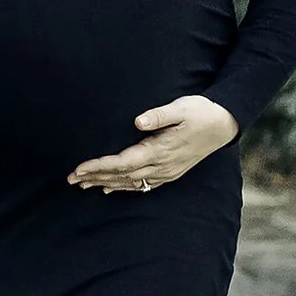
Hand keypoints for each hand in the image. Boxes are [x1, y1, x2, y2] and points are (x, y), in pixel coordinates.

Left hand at [68, 97, 236, 196]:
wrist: (224, 124)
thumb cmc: (201, 112)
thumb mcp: (181, 107)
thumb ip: (159, 115)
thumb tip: (138, 121)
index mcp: (160, 150)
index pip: (122, 162)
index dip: (99, 166)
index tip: (79, 169)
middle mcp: (161, 166)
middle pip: (121, 175)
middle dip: (95, 177)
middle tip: (71, 179)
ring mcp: (166, 171)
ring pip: (130, 182)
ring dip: (106, 183)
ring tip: (84, 185)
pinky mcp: (170, 172)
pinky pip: (142, 184)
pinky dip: (124, 187)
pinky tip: (111, 188)